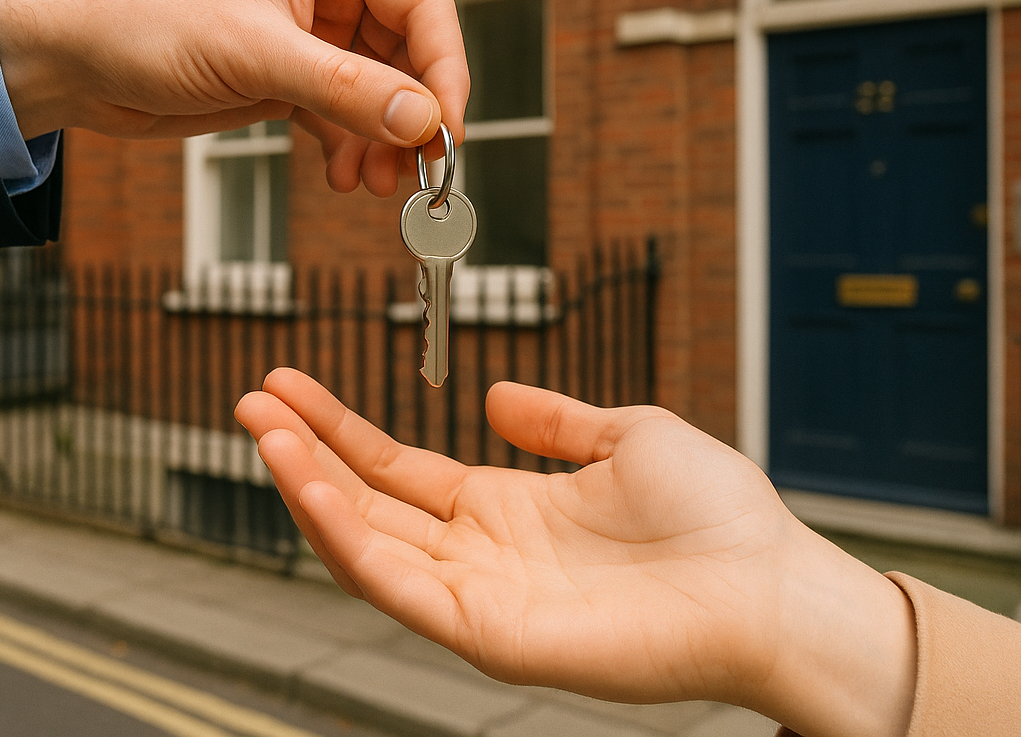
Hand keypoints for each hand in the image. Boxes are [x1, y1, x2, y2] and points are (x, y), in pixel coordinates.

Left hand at [0, 0, 468, 196]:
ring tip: (375, 185)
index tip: (446, 131)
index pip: (422, 7)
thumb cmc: (151, 24)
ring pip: (379, 93)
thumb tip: (422, 120)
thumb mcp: (256, 55)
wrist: (79, 60)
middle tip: (418, 173)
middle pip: (408, 56)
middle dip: (412, 117)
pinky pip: (344, 115)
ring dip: (383, 141)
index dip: (444, 71)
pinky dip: (350, 147)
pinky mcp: (288, 77)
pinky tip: (342, 176)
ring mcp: (311, 36)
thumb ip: (345, 89)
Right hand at [235, 369, 916, 736]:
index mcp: (506, 510)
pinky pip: (399, 590)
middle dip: (305, 453)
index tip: (289, 383)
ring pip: (367, 546)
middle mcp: (481, 556)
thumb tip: (492, 395)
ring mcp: (481, 599)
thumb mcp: (625, 437)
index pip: (399, 470)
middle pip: (368, 503)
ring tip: (261, 432)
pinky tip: (311, 492)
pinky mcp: (491, 636)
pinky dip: (346, 542)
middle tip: (249, 400)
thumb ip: (553, 420)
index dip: (341, 429)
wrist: (772, 583)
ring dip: (307, 490)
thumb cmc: (718, 519)